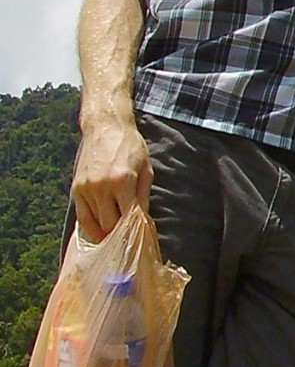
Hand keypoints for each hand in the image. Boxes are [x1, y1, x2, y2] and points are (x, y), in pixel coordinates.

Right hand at [72, 121, 152, 241]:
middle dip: (121, 234)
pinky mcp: (76, 188)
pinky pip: (82, 216)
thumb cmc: (130, 147)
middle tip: (130, 239)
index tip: (141, 238)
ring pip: (95, 223)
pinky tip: (101, 232)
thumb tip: (144, 220)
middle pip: (110, 225)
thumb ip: (143, 196)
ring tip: (117, 237)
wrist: (105, 127)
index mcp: (122, 182)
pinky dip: (92, 227)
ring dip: (107, 232)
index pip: (129, 218)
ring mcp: (86, 188)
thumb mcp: (145, 170)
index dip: (136, 231)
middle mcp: (101, 187)